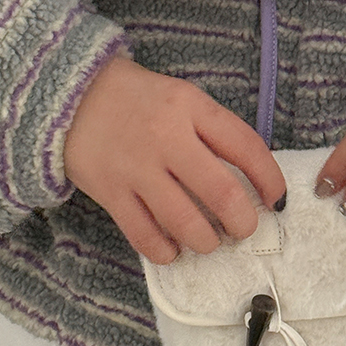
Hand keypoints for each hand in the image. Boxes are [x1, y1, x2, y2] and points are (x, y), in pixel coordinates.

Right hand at [63, 57, 285, 262]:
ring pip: (186, 222)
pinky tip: (174, 248)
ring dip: (206, 241)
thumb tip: (251, 177)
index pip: (246, 148)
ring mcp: (136, 167)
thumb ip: (213, 130)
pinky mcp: (110, 191)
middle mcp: (166, 137)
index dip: (270, 180)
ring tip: (209, 241)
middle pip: (222, 193)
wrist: (69, 94)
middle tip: (242, 229)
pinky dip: (166, 251)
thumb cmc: (137, 99)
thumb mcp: (182, 98)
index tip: (276, 199)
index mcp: (191, 107)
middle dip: (242, 222)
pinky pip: (145, 235)